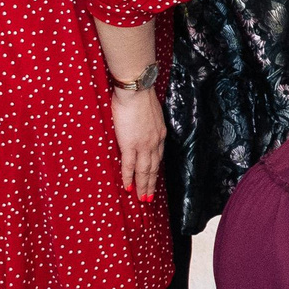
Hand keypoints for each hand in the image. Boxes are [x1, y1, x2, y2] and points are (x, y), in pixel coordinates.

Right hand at [110, 86, 163, 201]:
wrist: (136, 90)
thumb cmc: (140, 96)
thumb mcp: (150, 112)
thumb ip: (147, 122)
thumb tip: (141, 125)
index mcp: (160, 134)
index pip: (158, 156)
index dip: (155, 169)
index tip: (153, 178)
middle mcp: (155, 142)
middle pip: (153, 167)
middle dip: (151, 183)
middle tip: (149, 197)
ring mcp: (143, 145)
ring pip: (144, 170)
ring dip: (143, 185)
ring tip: (141, 198)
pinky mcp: (130, 144)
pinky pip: (129, 166)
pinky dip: (129, 178)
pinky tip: (128, 188)